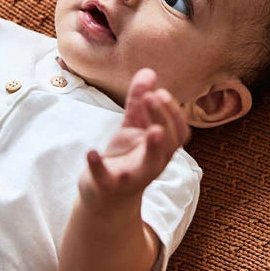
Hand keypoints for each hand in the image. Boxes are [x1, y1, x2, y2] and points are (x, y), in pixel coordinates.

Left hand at [79, 69, 190, 206]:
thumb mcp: (132, 127)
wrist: (105, 199)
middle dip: (163, 119)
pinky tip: (91, 152)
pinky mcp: (108, 187)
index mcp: (160, 149)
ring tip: (150, 129)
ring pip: (149, 167)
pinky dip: (98, 166)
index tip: (160, 92)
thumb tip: (149, 71)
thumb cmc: (125, 158)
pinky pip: (106, 179)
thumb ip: (139, 101)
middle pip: (168, 145)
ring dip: (152, 147)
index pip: (178, 132)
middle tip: (153, 96)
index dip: (173, 113)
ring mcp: (132, 177)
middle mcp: (152, 164)